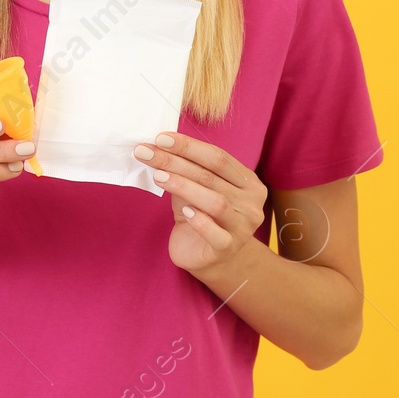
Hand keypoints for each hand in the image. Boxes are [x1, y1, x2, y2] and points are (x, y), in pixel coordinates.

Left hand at [133, 132, 267, 274]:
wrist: (210, 259)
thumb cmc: (202, 217)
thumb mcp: (195, 189)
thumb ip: (187, 171)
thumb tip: (159, 147)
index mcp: (247, 182)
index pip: (218, 157)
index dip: (189, 146)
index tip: (160, 138)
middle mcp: (251, 203)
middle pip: (212, 176)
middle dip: (176, 161)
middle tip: (148, 153)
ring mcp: (243, 227)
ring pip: (215, 202)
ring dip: (184, 186)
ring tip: (158, 177)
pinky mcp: (228, 248)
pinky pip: (215, 233)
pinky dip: (199, 220)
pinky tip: (184, 211)